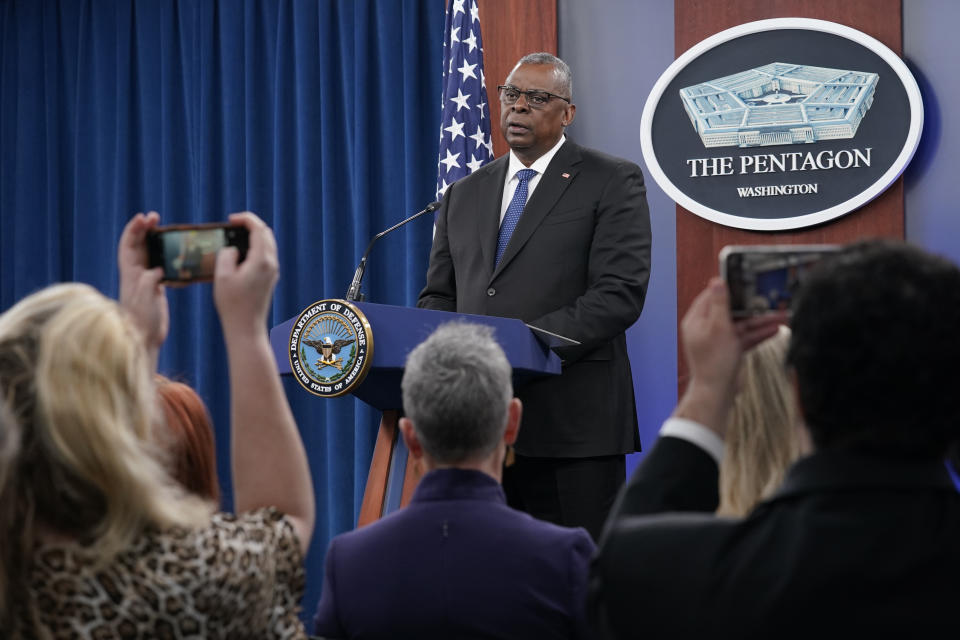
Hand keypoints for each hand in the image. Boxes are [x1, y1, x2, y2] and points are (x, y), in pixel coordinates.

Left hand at [118, 211, 167, 365]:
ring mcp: (146, 280)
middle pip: (138, 245)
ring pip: (150, 254)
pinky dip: (168, 258)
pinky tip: (177, 255)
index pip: (128, 245)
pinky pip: (161, 266)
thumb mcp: (144, 297)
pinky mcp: (156, 288)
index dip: (134, 230)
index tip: (143, 218)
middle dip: (145, 230)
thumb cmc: (140, 320)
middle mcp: (136, 274)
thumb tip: (157, 270)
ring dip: (157, 242)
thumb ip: (148, 280)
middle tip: (155, 217)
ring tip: (167, 230)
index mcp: (129, 274)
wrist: (143, 340)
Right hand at [213, 212, 278, 335]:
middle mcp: (271, 264)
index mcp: (262, 260)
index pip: (259, 229)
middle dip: (250, 226)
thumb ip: (226, 254)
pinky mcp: (270, 279)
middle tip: (232, 226)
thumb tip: (232, 249)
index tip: (231, 219)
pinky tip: (239, 254)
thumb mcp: (222, 275)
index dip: (245, 219)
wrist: (246, 327)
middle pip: (266, 234)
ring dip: (253, 237)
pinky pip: (265, 256)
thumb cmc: (232, 304)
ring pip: (267, 245)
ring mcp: (273, 272)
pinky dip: (254, 249)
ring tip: (233, 238)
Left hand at [675, 278, 785, 434]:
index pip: (712, 297)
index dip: (728, 289)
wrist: (718, 393)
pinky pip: (745, 338)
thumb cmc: (714, 362)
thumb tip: (717, 282)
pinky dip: (758, 335)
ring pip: (741, 325)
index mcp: (697, 321)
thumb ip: (720, 304)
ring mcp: (719, 340)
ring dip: (760, 322)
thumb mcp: (719, 327)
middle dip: (751, 308)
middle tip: (768, 300)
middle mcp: (706, 329)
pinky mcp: (729, 350)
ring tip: (780, 316)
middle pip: (731, 311)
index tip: (743, 281)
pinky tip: (775, 330)